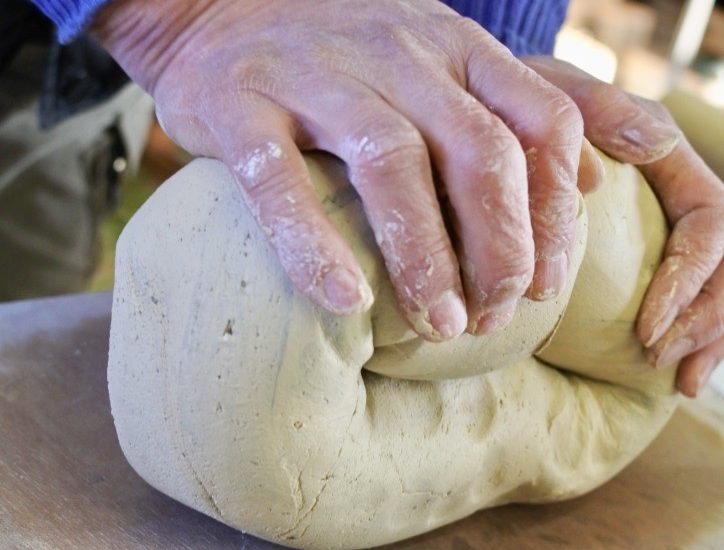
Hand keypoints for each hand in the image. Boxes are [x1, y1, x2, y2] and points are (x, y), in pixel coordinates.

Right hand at [93, 0, 589, 340]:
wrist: (222, 10)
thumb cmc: (348, 59)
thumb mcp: (447, 62)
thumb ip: (529, 107)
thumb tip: (608, 170)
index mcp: (454, 47)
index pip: (541, 121)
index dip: (555, 213)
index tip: (546, 285)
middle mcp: (395, 54)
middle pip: (477, 150)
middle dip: (499, 247)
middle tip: (491, 318)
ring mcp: (315, 74)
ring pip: (390, 163)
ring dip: (424, 257)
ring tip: (440, 325)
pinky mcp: (239, 103)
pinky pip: (280, 179)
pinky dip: (313, 242)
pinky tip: (343, 300)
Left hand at [525, 56, 723, 396]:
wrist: (492, 116)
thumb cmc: (520, 105)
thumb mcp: (554, 95)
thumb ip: (600, 109)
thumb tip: (653, 145)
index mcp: (665, 158)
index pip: (710, 219)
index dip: (690, 276)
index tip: (647, 323)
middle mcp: (671, 191)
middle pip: (723, 261)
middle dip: (702, 316)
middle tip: (658, 355)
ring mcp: (658, 224)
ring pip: (714, 284)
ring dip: (702, 333)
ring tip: (674, 375)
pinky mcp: (639, 252)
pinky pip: (684, 296)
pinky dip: (689, 336)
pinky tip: (674, 375)